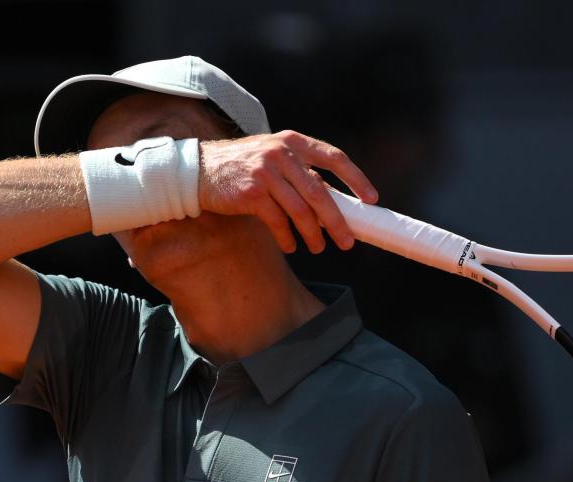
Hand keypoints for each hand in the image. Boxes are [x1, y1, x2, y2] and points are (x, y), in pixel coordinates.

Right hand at [197, 130, 378, 253]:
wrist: (200, 170)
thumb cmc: (243, 168)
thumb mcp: (274, 158)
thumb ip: (301, 173)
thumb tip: (334, 204)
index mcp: (294, 141)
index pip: (335, 158)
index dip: (356, 179)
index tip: (372, 199)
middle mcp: (282, 153)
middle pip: (320, 192)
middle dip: (337, 221)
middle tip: (347, 241)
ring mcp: (267, 171)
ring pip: (301, 210)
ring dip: (313, 234)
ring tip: (318, 248)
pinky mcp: (252, 192)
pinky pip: (278, 220)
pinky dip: (287, 237)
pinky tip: (291, 246)